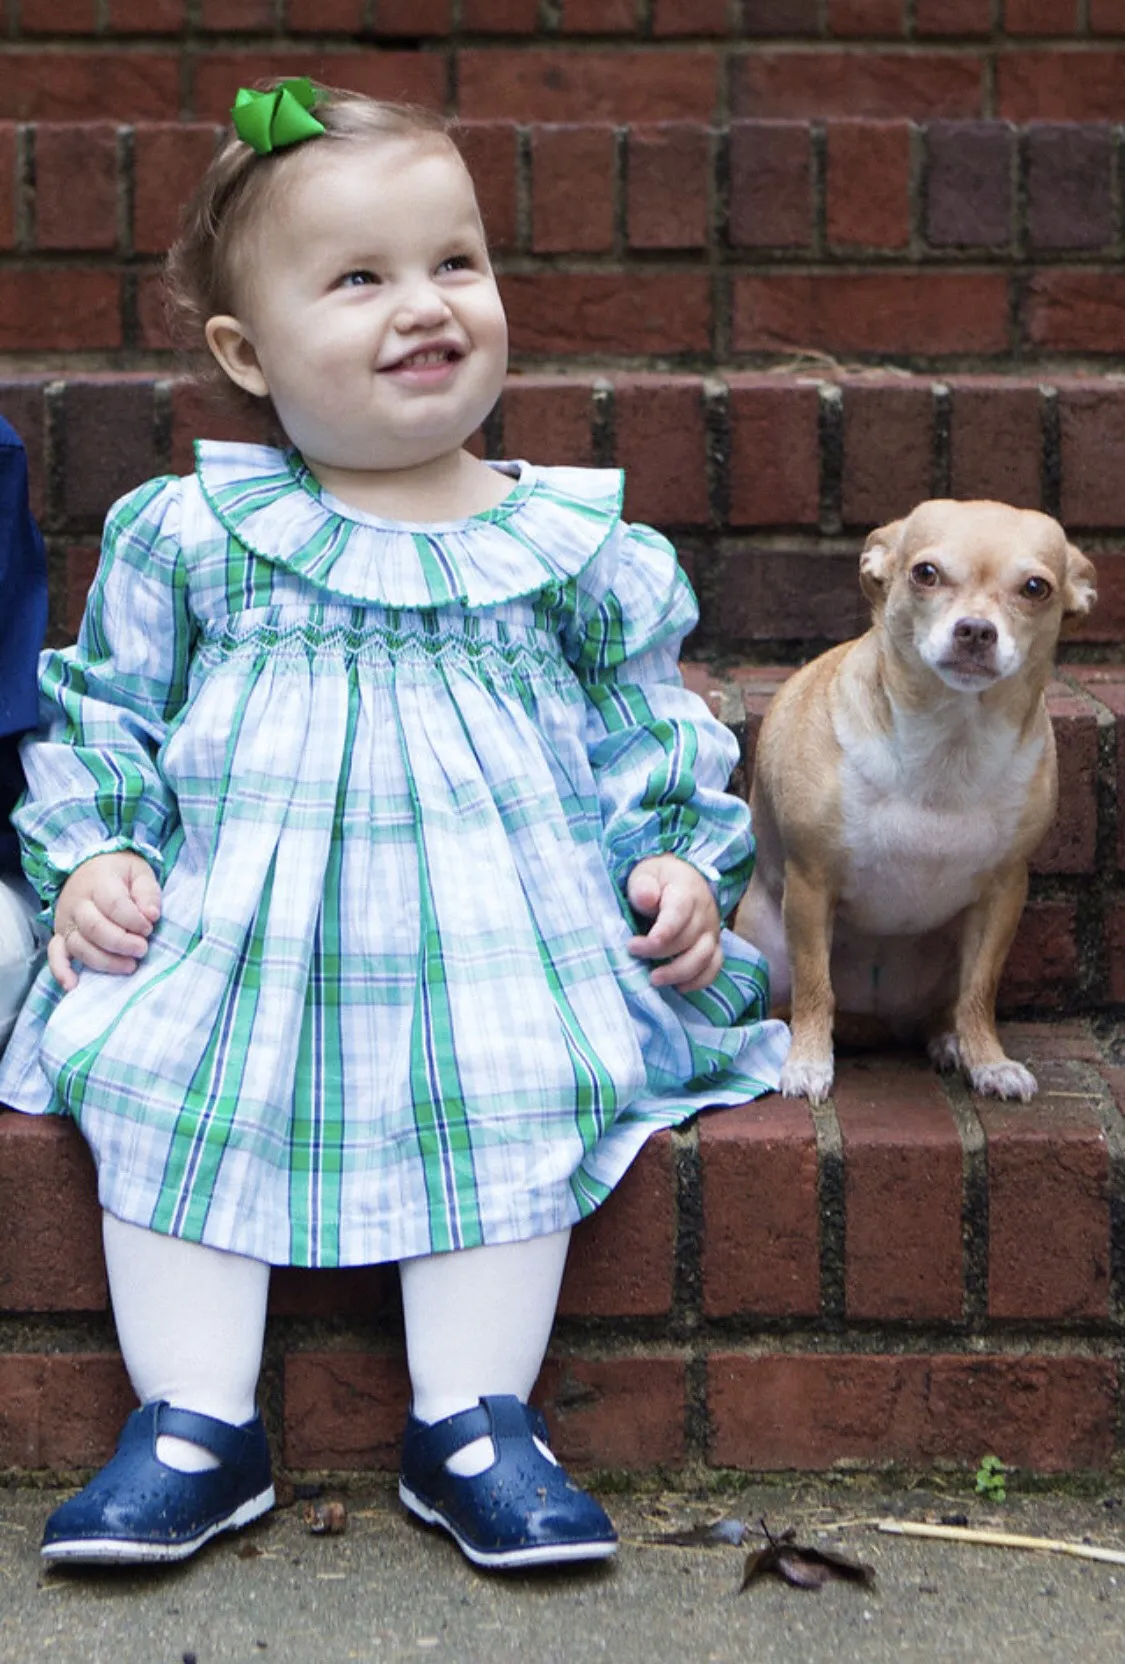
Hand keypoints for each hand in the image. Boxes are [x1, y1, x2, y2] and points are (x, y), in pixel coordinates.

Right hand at [48, 851, 162, 991]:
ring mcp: (66, 921)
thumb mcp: (140, 873)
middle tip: (142, 949)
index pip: (114, 904)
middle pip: (95, 928)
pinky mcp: (61, 935)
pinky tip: (73, 985)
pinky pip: (55, 955)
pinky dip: (61, 971)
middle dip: (122, 943)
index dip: (134, 920)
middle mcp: (77, 903)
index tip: (149, 927)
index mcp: (98, 882)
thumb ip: (148, 893)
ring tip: (130, 965)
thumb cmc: (120, 874)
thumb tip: (151, 915)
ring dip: (105, 961)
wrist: (91, 867)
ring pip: (79, 946)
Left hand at [626, 854, 722, 990]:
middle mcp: (704, 913)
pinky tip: (678, 987)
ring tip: (653, 979)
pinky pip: (713, 968)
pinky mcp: (714, 946)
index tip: (635, 945)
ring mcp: (712, 932)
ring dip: (678, 973)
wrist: (684, 880)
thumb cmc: (658, 879)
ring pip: (703, 958)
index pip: (679, 913)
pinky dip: (698, 981)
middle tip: (632, 952)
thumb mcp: (645, 874)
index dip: (661, 932)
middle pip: (688, 939)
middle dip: (659, 952)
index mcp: (687, 891)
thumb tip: (647, 900)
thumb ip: (643, 886)